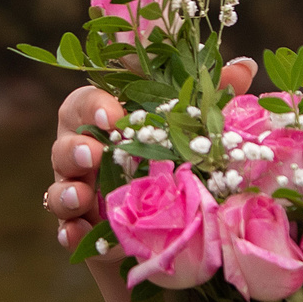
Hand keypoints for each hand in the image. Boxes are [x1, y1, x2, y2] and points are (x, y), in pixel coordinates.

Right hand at [42, 57, 256, 250]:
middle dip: (73, 145)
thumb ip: (210, 102)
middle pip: (64, 140)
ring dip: (65, 190)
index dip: (93, 105)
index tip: (113, 115)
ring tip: (82, 196)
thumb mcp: (193, 135)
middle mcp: (85, 154)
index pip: (86, 102)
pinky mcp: (83, 230)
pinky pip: (66, 229)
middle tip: (91, 154)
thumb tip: (244, 68)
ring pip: (57, 187)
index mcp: (106, 124)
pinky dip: (69, 231)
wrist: (168, 228)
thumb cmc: (173, 164)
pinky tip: (78, 234)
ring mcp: (80, 193)